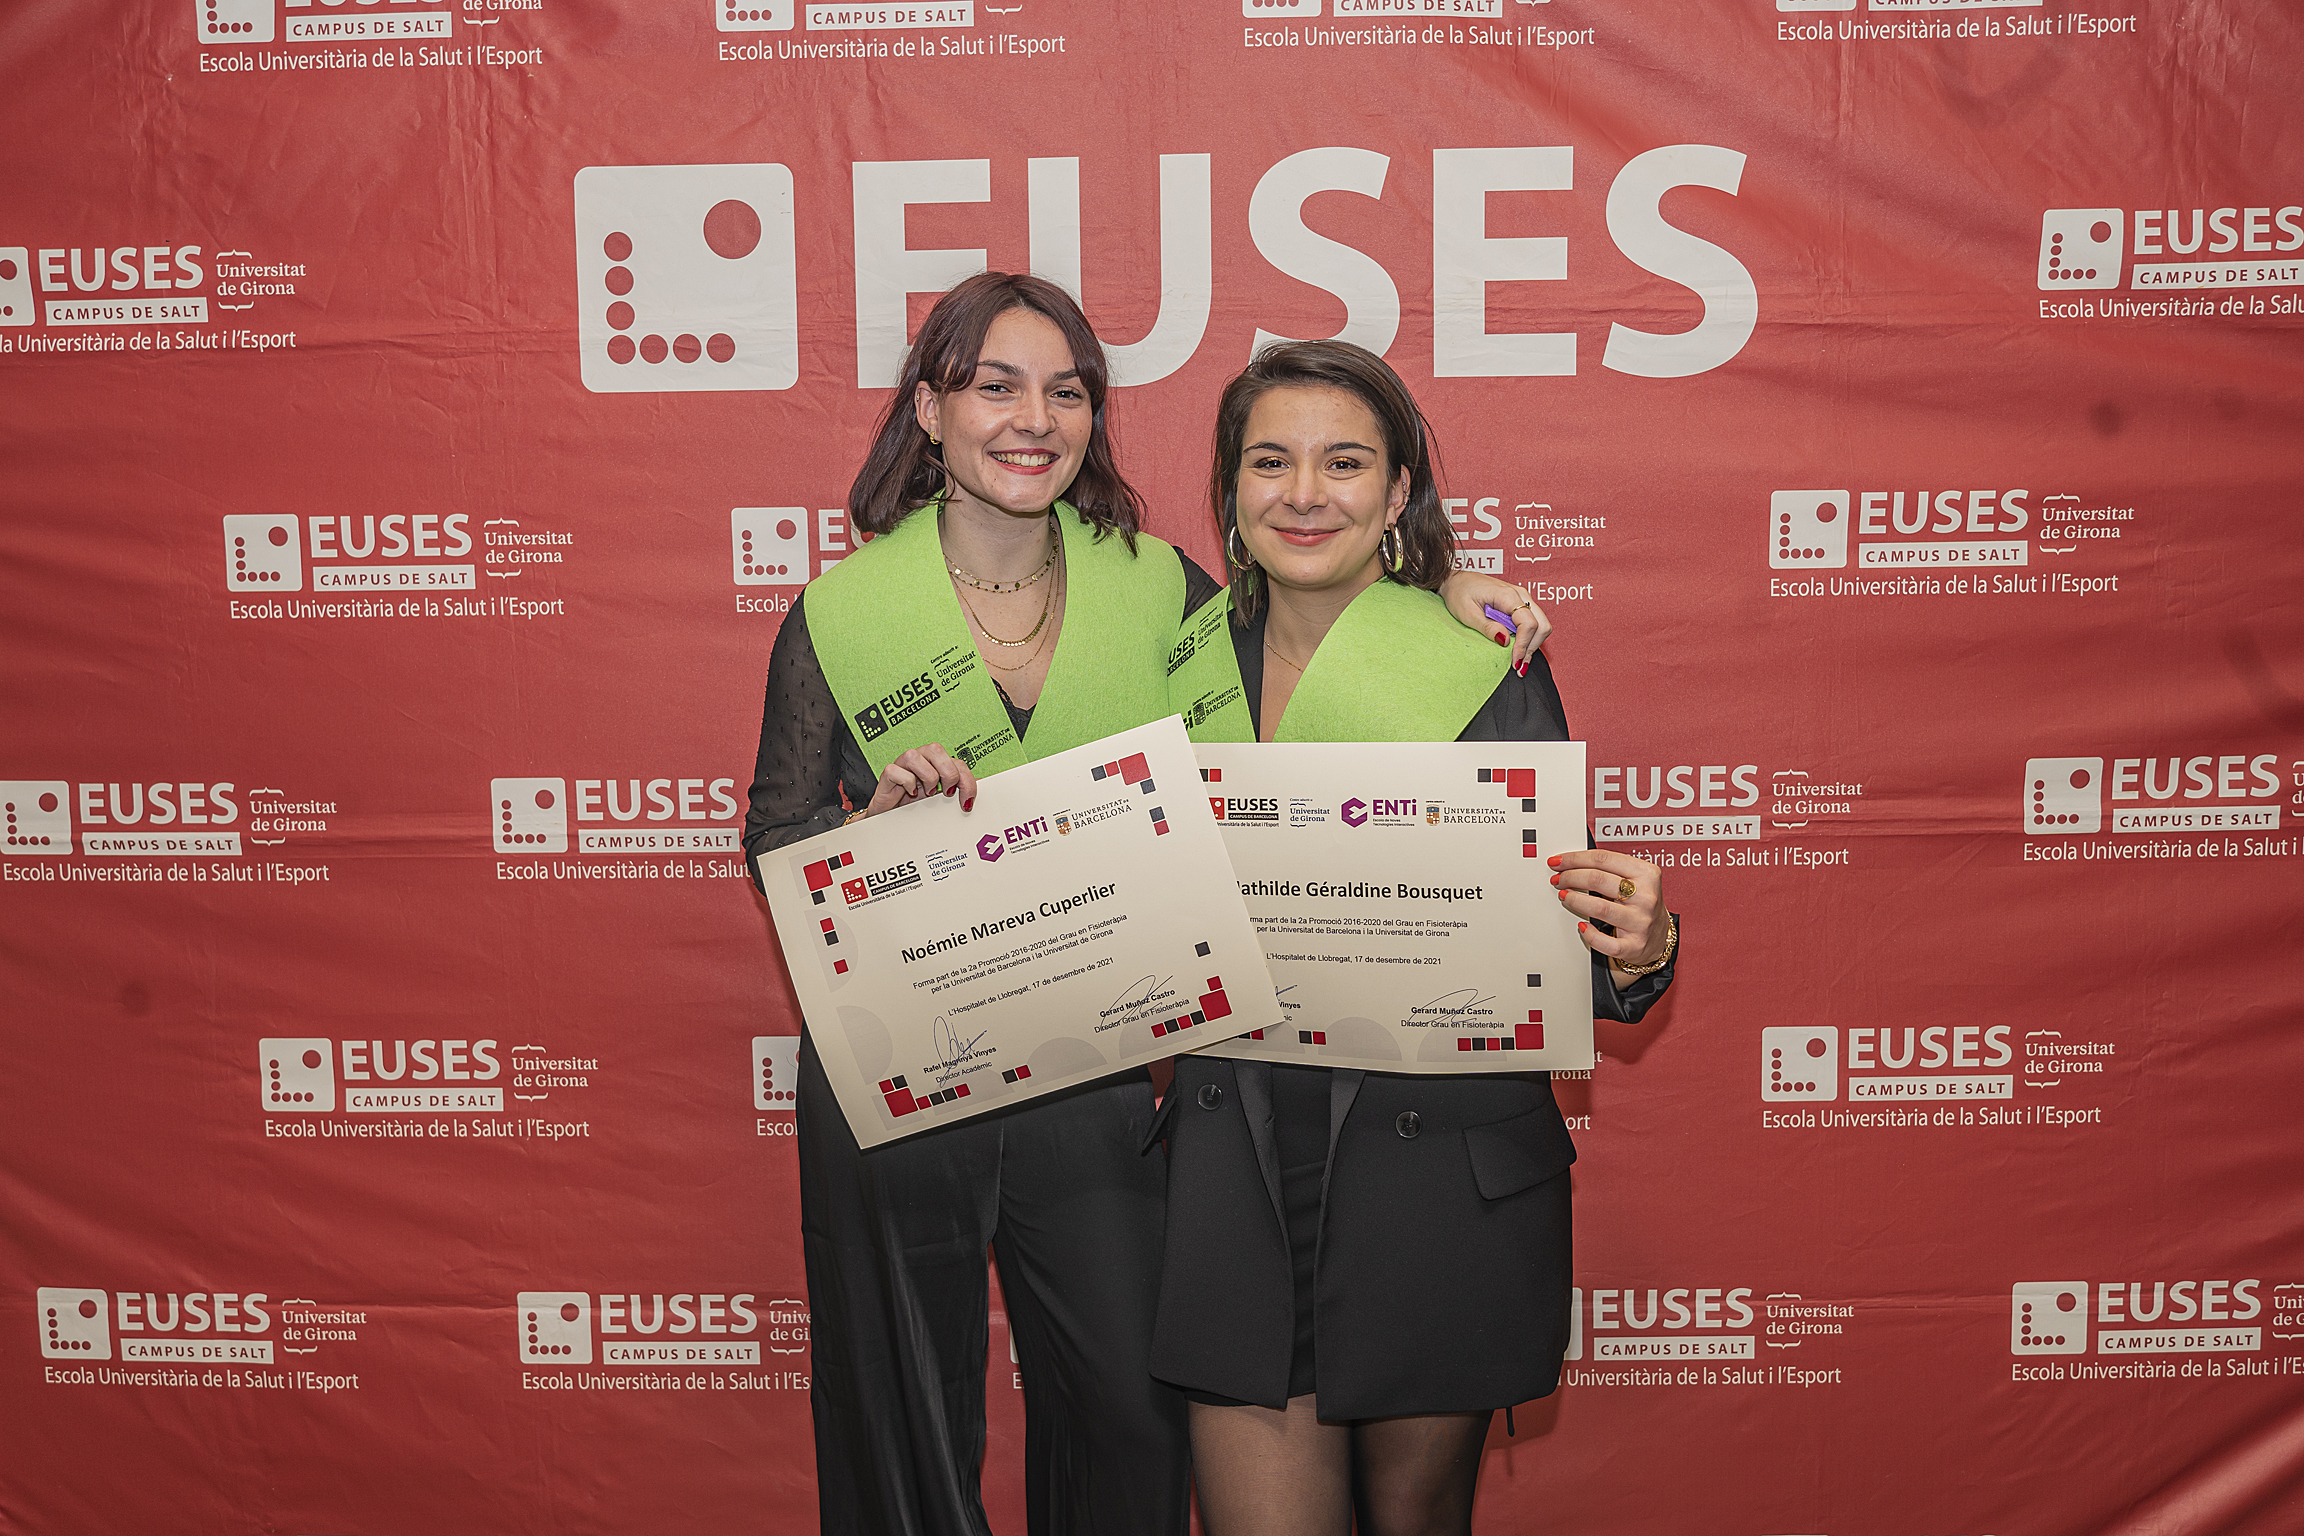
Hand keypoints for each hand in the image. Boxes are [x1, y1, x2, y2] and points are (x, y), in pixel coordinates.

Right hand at [864, 743, 977, 817]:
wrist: (895, 820)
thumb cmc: (918, 805)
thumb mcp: (943, 798)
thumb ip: (960, 789)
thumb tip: (980, 786)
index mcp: (936, 762)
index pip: (956, 761)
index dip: (966, 780)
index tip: (966, 800)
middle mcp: (920, 759)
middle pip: (936, 749)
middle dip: (947, 774)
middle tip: (946, 792)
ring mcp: (902, 765)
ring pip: (914, 755)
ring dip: (926, 777)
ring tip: (927, 792)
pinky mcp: (887, 775)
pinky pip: (895, 770)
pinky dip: (906, 782)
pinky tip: (910, 792)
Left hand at [1438, 571, 1549, 672]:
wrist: (1456, 580)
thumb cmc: (1459, 592)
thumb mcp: (1467, 614)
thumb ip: (1487, 627)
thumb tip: (1505, 642)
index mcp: (1507, 595)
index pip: (1528, 623)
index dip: (1524, 645)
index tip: (1515, 661)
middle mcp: (1520, 595)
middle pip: (1542, 625)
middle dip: (1532, 647)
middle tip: (1518, 666)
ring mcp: (1522, 598)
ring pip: (1541, 625)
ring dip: (1532, 644)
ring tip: (1518, 661)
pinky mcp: (1519, 604)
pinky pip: (1533, 622)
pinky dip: (1529, 638)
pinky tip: (1517, 650)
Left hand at [1547, 849, 1666, 976]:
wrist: (1659, 936)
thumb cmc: (1641, 903)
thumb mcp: (1635, 878)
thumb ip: (1609, 868)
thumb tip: (1571, 863)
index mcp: (1646, 874)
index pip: (1603, 859)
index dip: (1575, 859)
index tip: (1558, 861)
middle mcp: (1646, 897)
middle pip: (1598, 879)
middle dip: (1570, 877)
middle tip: (1558, 879)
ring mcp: (1640, 922)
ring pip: (1599, 908)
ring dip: (1575, 900)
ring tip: (1565, 896)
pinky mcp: (1634, 945)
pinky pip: (1605, 942)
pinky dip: (1589, 934)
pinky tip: (1582, 926)